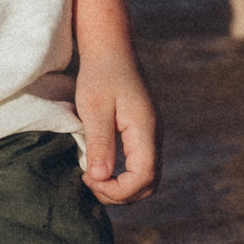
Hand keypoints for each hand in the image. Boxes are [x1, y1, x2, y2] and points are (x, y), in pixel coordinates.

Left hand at [74, 52, 157, 203]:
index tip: (89, 178)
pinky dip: (123, 176)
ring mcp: (151, 134)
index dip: (117, 190)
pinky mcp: (143, 133)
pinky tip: (99, 168)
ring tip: (92, 177)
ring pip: (146, 178)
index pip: (143, 177)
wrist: (111, 48)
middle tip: (89, 183)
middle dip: (120, 194)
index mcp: (145, 129)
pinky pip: (140, 165)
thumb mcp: (94, 108)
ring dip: (121, 187)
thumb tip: (99, 177)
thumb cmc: (99, 74)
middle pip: (149, 183)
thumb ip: (100, 142)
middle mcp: (154, 135)